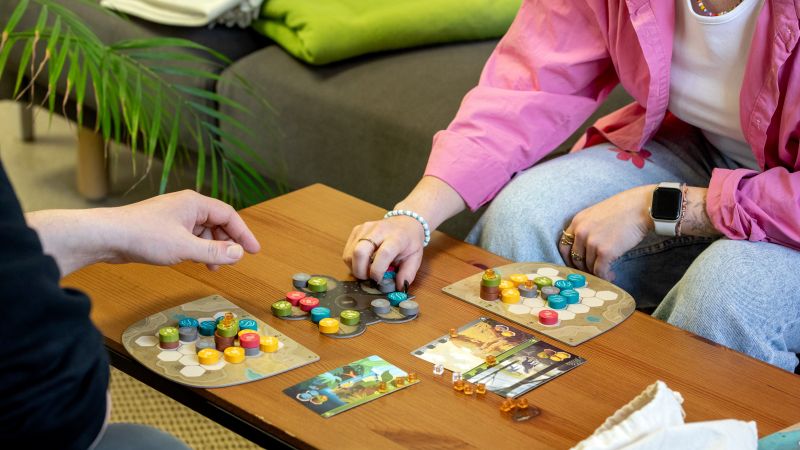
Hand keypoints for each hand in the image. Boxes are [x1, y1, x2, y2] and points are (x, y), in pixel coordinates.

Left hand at [27, 190, 260, 274]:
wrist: (106, 236)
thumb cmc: (143, 236)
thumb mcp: (185, 248)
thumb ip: (214, 252)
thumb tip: (238, 254)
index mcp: (194, 203)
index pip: (229, 215)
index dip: (243, 233)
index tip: (254, 250)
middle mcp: (186, 206)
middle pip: (217, 222)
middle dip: (227, 242)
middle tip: (234, 260)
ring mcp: (173, 217)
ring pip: (203, 230)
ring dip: (211, 248)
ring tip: (213, 267)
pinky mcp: (163, 228)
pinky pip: (189, 236)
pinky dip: (197, 249)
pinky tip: (195, 262)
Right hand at [342, 216, 424, 288]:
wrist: (405, 222)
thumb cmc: (409, 242)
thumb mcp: (415, 258)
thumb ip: (408, 274)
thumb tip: (399, 288)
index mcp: (397, 238)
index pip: (384, 253)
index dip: (378, 270)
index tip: (378, 280)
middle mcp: (379, 230)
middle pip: (360, 251)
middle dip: (360, 271)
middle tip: (367, 278)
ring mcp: (365, 228)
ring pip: (350, 252)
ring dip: (355, 267)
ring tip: (366, 270)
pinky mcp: (356, 230)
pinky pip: (347, 250)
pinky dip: (351, 261)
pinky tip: (362, 262)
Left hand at [559, 185, 653, 279]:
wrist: (641, 207)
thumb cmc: (624, 209)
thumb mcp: (596, 214)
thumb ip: (588, 228)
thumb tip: (586, 248)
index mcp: (577, 221)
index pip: (564, 245)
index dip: (569, 258)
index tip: (576, 264)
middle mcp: (581, 232)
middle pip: (575, 258)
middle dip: (583, 267)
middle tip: (593, 271)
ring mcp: (592, 242)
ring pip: (588, 266)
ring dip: (597, 272)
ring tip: (607, 273)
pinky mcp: (604, 252)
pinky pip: (600, 271)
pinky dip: (605, 277)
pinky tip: (611, 275)